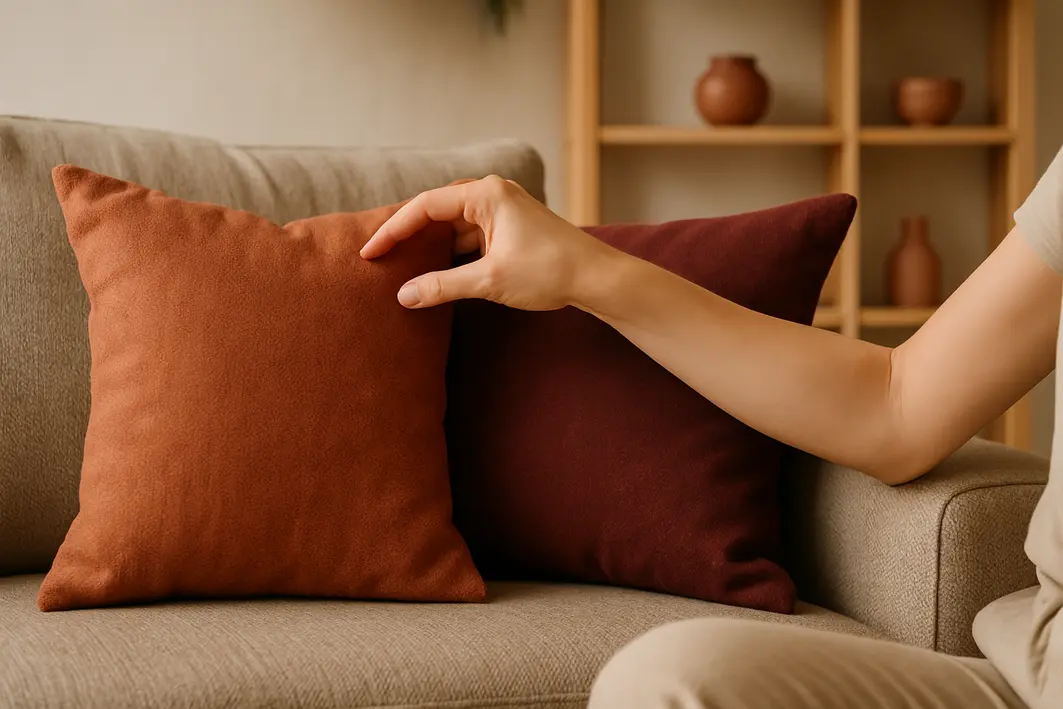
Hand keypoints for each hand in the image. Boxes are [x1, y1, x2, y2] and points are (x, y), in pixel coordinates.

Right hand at [360, 176, 615, 309]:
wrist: (597, 278)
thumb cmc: (550, 270)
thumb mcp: (490, 280)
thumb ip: (443, 286)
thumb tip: (404, 296)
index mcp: (485, 194)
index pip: (424, 207)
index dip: (393, 231)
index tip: (370, 253)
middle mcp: (492, 194)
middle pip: (436, 212)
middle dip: (408, 236)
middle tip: (379, 258)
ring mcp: (503, 211)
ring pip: (454, 228)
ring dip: (431, 249)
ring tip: (401, 269)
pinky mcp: (510, 229)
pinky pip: (470, 238)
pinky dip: (452, 255)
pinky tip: (436, 275)